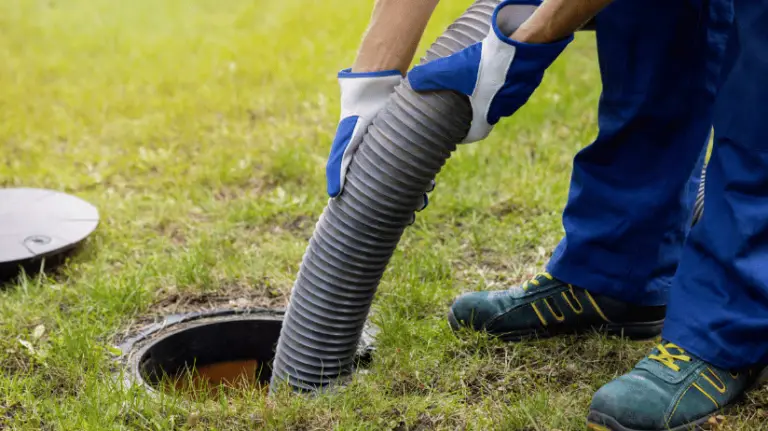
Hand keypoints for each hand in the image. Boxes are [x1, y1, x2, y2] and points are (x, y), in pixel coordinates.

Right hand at [325, 68, 433, 219]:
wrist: (373, 85)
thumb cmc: (354, 117)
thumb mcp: (344, 143)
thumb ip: (336, 167)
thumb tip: (333, 195)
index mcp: (367, 168)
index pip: (382, 196)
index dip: (393, 210)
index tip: (406, 221)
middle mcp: (385, 161)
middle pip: (401, 189)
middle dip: (413, 201)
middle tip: (420, 206)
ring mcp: (400, 149)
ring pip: (414, 175)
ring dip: (422, 187)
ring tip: (427, 192)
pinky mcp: (414, 136)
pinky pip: (424, 157)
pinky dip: (428, 168)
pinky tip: (432, 176)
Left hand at [407, 0, 572, 142]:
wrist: (525, 46)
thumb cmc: (487, 64)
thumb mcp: (453, 69)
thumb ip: (431, 76)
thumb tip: (411, 80)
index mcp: (487, 113)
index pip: (476, 133)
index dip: (465, 135)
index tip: (457, 134)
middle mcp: (505, 108)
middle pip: (489, 115)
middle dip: (477, 111)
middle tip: (465, 103)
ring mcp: (520, 94)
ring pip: (503, 99)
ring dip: (492, 95)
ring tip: (480, 84)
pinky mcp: (529, 79)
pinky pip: (515, 85)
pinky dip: (505, 81)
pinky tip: (498, 69)